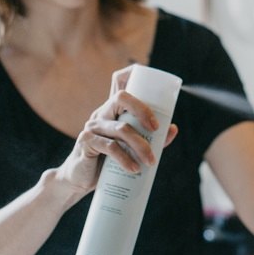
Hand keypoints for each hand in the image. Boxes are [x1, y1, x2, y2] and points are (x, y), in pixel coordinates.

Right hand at [53, 66, 177, 205]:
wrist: (80, 180)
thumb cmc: (107, 161)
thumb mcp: (130, 148)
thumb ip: (151, 139)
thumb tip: (173, 129)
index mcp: (113, 110)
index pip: (118, 82)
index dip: (132, 74)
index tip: (154, 89)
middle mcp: (102, 113)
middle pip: (121, 97)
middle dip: (143, 110)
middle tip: (157, 129)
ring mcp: (92, 126)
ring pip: (121, 128)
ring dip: (140, 145)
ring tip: (151, 161)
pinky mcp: (86, 141)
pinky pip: (110, 147)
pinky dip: (125, 158)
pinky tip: (134, 168)